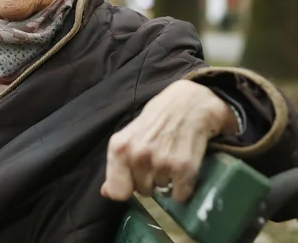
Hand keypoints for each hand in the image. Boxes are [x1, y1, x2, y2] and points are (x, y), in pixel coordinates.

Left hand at [100, 79, 237, 202]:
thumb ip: (117, 163)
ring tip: (171, 158)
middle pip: (142, 191)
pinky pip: (180, 195)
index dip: (127, 187)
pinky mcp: (184, 168)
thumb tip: (106, 193)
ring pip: (161, 191)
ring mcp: (161, 162)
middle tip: (158, 160)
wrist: (190, 102)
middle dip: (150, 180)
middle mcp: (138, 156)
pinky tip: (183, 168)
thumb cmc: (158, 116)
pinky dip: (183, 188)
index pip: (117, 191)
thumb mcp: (130, 134)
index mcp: (120, 147)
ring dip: (167, 181)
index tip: (134, 179)